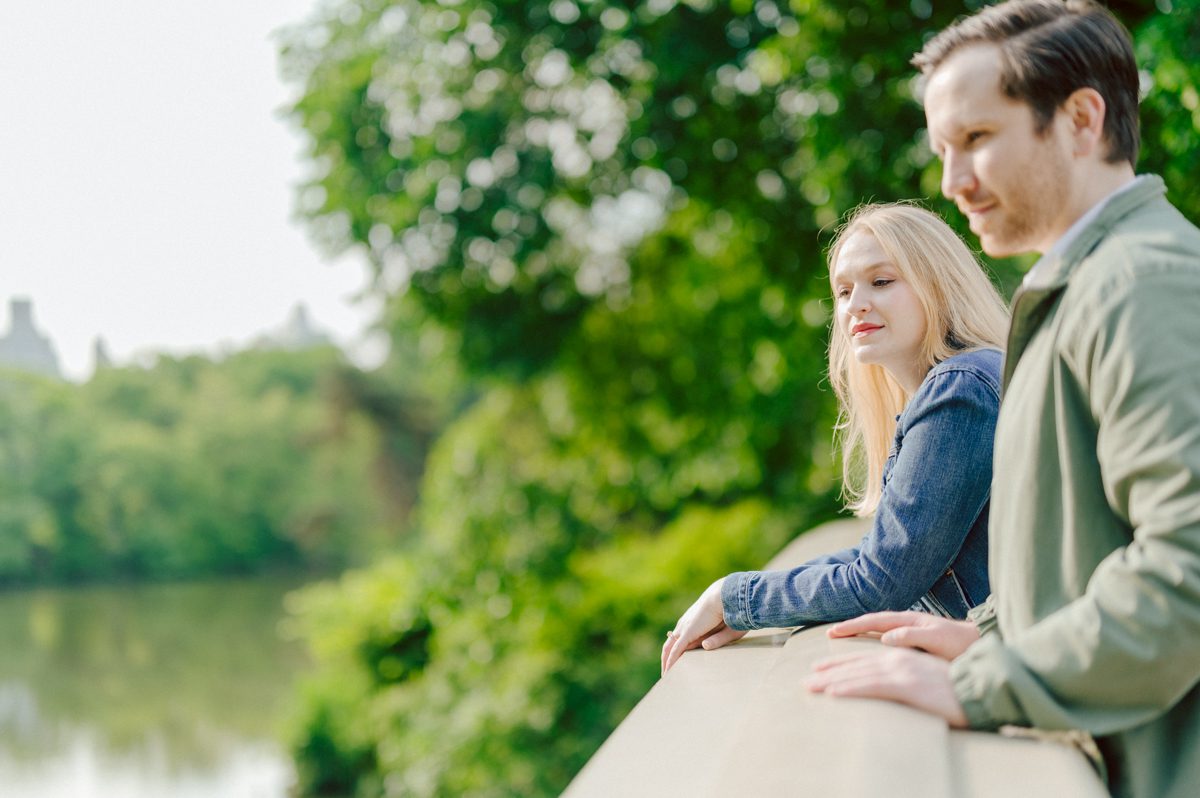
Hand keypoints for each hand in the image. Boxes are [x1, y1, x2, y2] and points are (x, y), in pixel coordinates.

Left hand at [661, 578, 746, 675]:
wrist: (728, 596)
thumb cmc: (734, 611)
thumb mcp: (727, 630)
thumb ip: (716, 640)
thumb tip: (705, 647)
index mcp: (695, 622)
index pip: (681, 639)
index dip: (677, 652)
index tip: (676, 664)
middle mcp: (686, 625)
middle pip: (671, 644)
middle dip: (668, 659)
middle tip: (667, 674)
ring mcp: (685, 628)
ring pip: (669, 648)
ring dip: (666, 663)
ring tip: (666, 678)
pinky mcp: (687, 633)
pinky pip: (675, 650)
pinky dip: (670, 662)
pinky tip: (668, 673)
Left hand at [805, 648, 968, 727]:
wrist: (982, 684)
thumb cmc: (959, 683)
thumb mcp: (926, 674)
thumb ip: (907, 673)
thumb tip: (893, 681)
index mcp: (901, 654)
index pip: (864, 656)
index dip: (840, 661)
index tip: (820, 667)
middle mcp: (896, 657)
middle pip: (855, 663)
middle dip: (828, 670)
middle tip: (806, 679)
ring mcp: (900, 669)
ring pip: (857, 673)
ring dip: (831, 680)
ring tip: (811, 687)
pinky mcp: (905, 684)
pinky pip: (871, 686)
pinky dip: (850, 688)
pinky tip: (833, 693)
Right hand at [825, 611, 979, 660]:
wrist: (982, 644)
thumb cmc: (962, 644)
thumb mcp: (937, 639)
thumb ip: (911, 635)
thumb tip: (884, 637)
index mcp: (909, 619)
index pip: (874, 621)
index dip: (852, 626)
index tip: (833, 632)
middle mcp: (907, 622)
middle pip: (872, 622)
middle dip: (850, 627)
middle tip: (829, 634)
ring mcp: (912, 629)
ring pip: (879, 629)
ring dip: (860, 632)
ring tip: (843, 639)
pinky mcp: (916, 640)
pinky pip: (887, 637)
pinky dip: (873, 639)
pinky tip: (869, 648)